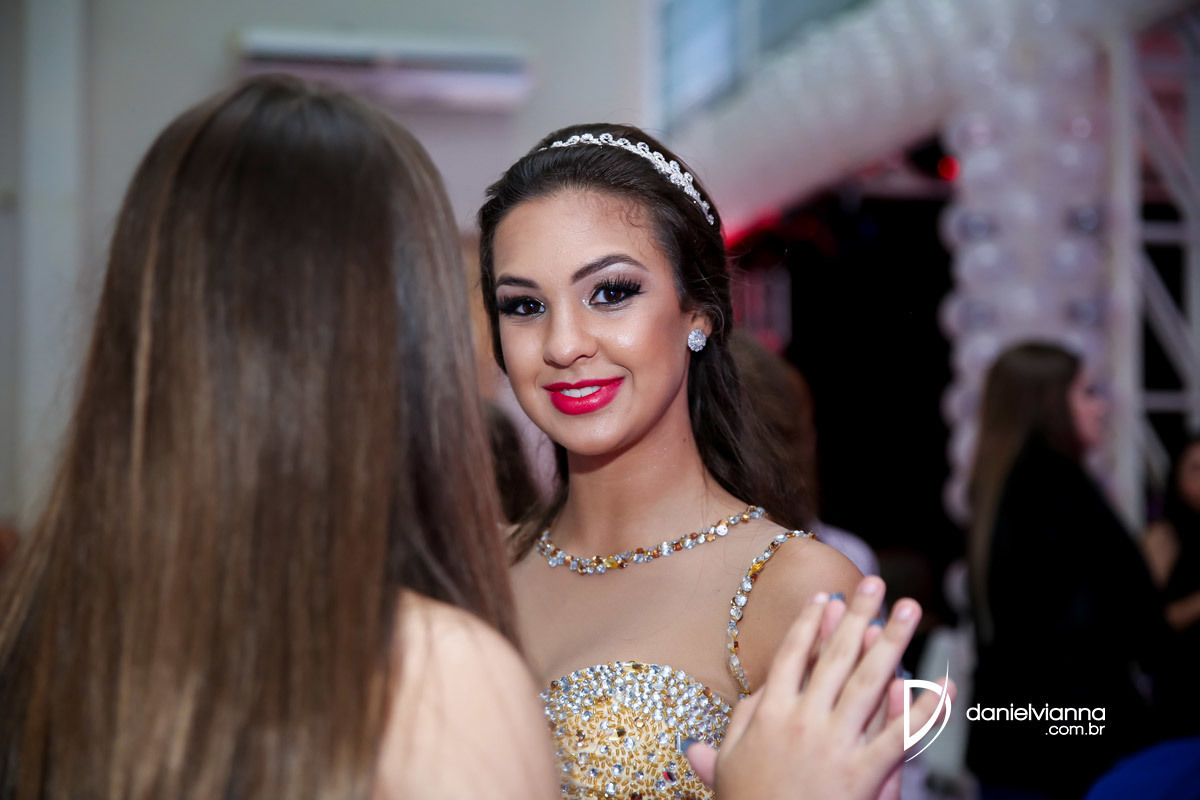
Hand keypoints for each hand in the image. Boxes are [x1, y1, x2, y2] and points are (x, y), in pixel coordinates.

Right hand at [686, 576, 954, 799]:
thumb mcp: (729, 763)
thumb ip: (742, 721)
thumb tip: (755, 691)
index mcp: (770, 713)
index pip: (793, 656)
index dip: (809, 625)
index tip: (825, 599)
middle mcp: (804, 719)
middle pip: (835, 656)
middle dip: (857, 615)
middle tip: (875, 584)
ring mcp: (835, 744)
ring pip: (869, 682)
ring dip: (892, 641)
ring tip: (909, 610)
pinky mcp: (863, 774)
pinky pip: (901, 736)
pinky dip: (927, 710)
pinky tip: (945, 686)